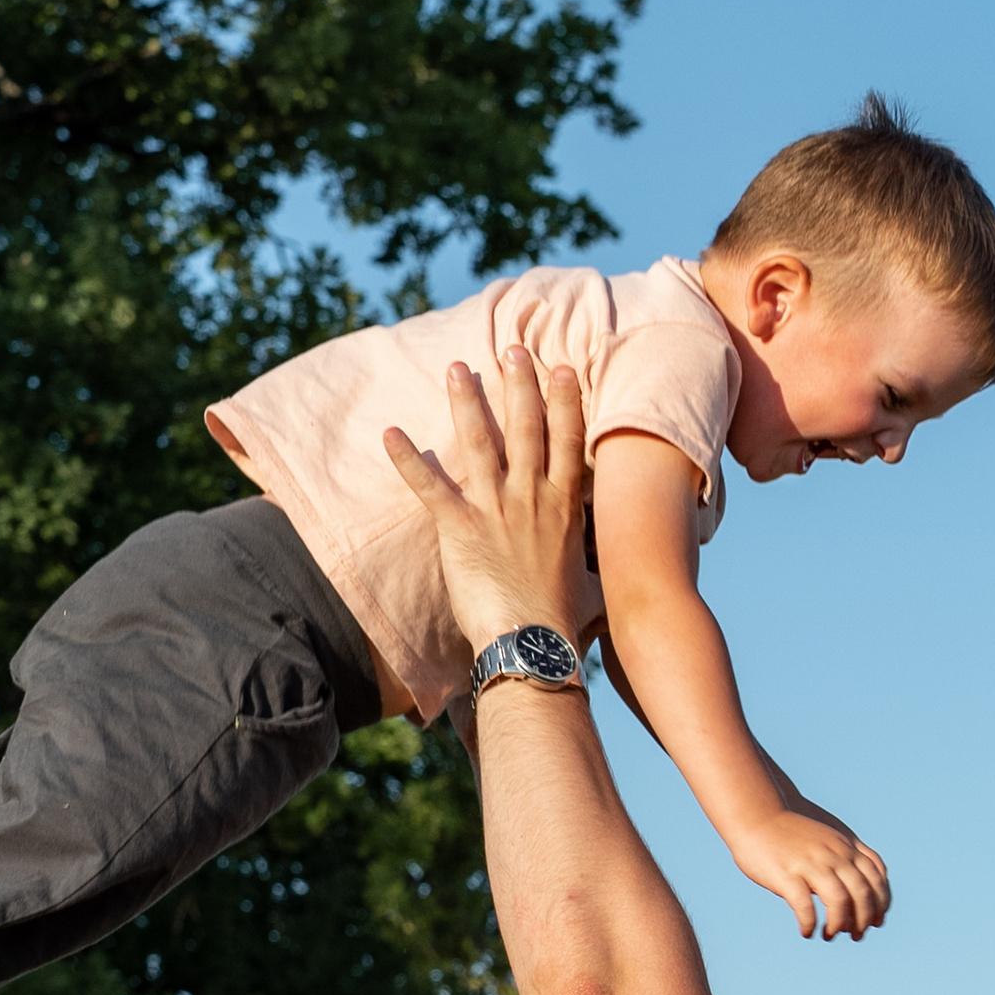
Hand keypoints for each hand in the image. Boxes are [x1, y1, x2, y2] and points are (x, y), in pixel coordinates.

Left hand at [383, 346, 586, 664]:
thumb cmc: (562, 625)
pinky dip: (407, 460)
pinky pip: (429, 486)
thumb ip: (587, 565)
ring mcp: (496, 510)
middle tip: (512, 348)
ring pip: (480, 442)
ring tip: (457, 368)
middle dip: (519, 383)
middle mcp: (534, 498)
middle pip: (527, 428)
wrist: (533, 646)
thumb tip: (604, 578)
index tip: (561, 369)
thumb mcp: (588, 585)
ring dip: (468, 401)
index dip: (564, 402)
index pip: (568, 442)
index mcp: (565, 508)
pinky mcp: (460, 529)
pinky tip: (390, 433)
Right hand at [727, 800, 891, 941]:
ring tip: (829, 935)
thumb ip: (844, 856)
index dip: (882, 903)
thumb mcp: (827, 838)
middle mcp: (833, 855)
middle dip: (864, 920)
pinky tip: (806, 932)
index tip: (876, 922)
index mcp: (845, 847)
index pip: (877, 877)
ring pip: (839, 901)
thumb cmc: (789, 832)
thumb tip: (855, 889)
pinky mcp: (787, 874)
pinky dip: (810, 923)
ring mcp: (811, 864)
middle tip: (856, 936)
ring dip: (839, 925)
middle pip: (862, 893)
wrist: (756, 814)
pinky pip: (805, 905)